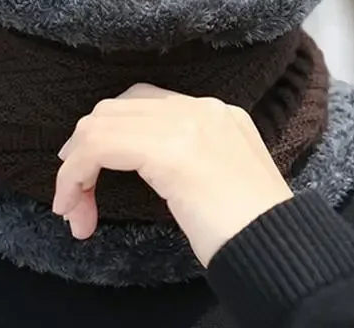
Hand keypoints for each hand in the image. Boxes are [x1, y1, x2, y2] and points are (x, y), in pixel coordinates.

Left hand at [52, 83, 293, 266]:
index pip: (141, 103)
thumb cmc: (252, 231)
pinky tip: (75, 206)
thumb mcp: (220, 179)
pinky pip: (100, 146)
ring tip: (71, 208)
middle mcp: (201, 108)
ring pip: (101, 125)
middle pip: (115, 109)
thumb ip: (186, 158)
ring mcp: (188, 123)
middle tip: (72, 195)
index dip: (106, 136)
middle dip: (83, 150)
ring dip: (75, 168)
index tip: (88, 176)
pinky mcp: (172, 149)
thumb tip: (142, 163)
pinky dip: (75, 174)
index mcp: (216, 114)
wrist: (282, 250)